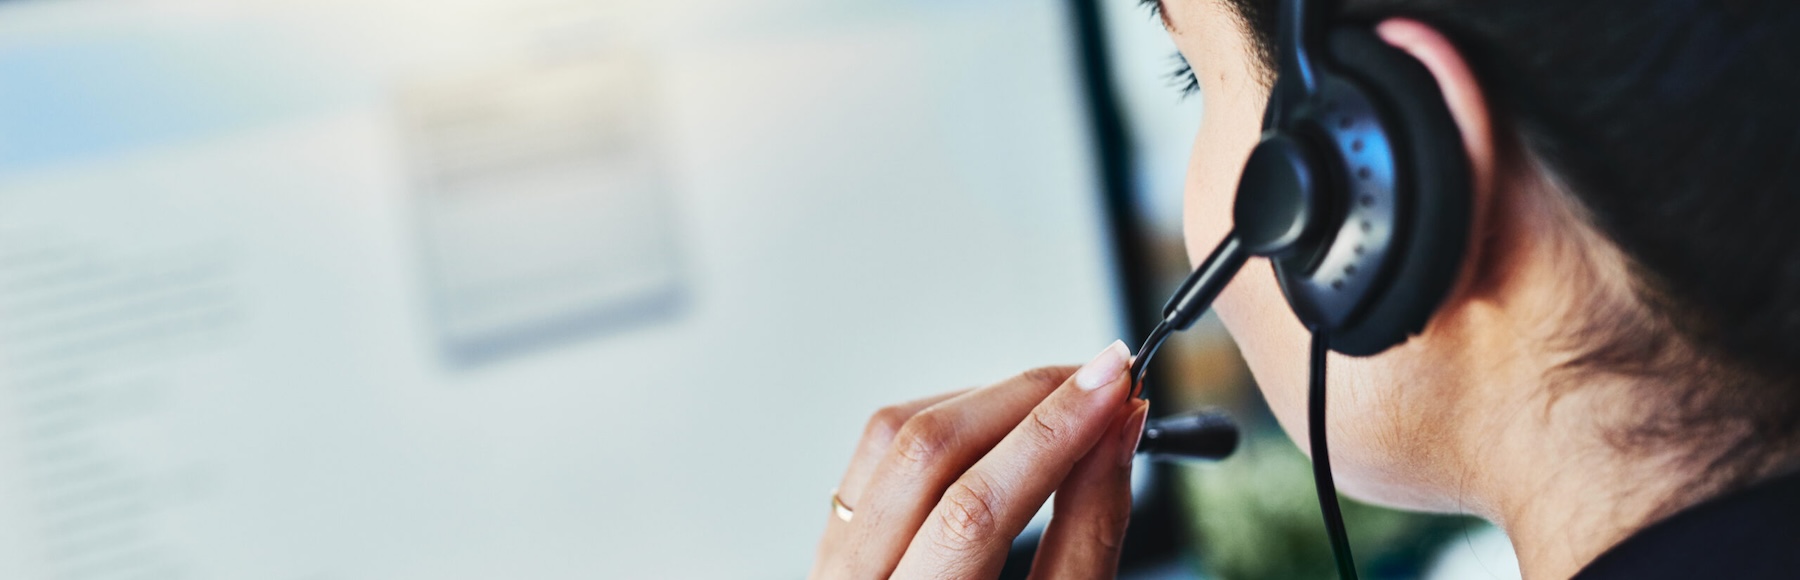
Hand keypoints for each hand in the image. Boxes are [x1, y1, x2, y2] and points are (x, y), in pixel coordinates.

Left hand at [810, 341, 1150, 578]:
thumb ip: (1088, 531)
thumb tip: (1117, 430)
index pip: (976, 508)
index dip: (1056, 432)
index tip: (1119, 385)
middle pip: (930, 453)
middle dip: (1028, 398)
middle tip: (1106, 374)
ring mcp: (834, 567)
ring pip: (895, 437)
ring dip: (987, 398)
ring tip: (1064, 395)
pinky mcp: (835, 545)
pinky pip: (878, 454)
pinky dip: (946, 421)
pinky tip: (1001, 422)